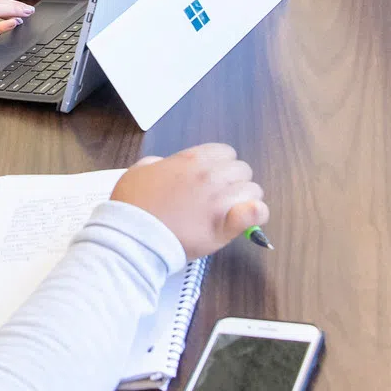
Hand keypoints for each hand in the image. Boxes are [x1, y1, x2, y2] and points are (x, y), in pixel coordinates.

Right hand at [111, 143, 267, 260]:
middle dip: (233, 181)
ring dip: (244, 199)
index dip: (220, 165)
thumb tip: (165, 166)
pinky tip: (249, 217)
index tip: (211, 178)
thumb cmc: (133, 206)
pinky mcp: (226, 226)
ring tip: (231, 211)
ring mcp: (220, 200)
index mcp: (191, 160)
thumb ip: (157, 164)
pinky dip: (257, 214)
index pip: (225, 152)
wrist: (134, 238)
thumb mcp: (138, 171)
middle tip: (220, 197)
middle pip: (242, 169)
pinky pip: (256, 212)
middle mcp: (210, 176)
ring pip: (252, 190)